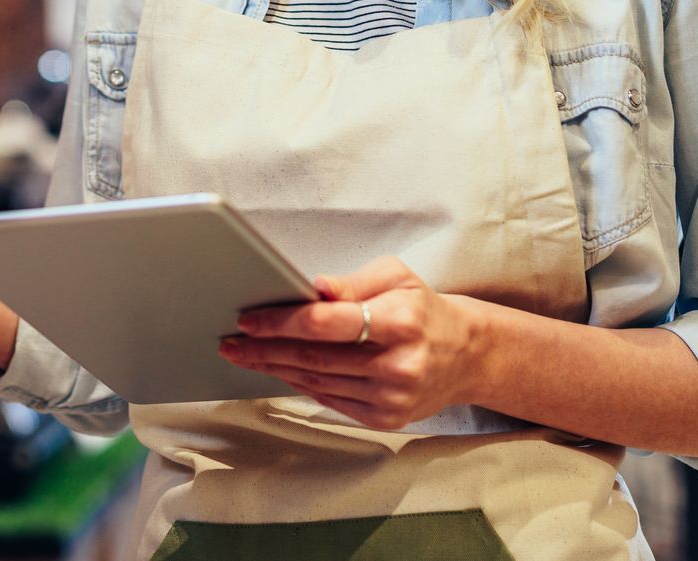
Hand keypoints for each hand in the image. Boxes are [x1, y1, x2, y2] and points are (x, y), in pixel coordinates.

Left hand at [218, 256, 484, 429]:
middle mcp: (397, 363)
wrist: (466, 355)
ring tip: (246, 356)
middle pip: (315, 358)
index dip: (282, 322)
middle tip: (231, 342)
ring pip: (317, 382)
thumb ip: (353, 282)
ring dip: (275, 369)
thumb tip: (312, 288)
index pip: (326, 323)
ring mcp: (391, 397)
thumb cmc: (423, 309)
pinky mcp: (386, 419)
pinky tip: (280, 371)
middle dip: (266, 349)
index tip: (249, 320)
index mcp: (399, 321)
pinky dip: (300, 385)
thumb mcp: (396, 277)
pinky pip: (330, 401)